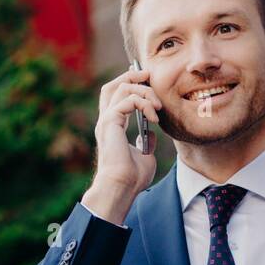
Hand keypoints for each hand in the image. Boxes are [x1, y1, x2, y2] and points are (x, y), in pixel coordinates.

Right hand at [82, 67, 161, 222]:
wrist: (122, 188)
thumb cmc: (131, 178)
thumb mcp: (145, 155)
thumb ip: (146, 142)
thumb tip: (152, 135)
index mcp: (112, 126)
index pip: (115, 96)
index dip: (130, 83)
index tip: (149, 83)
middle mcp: (106, 120)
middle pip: (113, 85)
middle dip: (132, 76)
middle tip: (150, 77)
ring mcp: (107, 120)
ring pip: (122, 88)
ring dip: (144, 92)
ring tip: (158, 107)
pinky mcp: (111, 122)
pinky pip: (128, 100)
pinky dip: (144, 104)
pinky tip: (154, 117)